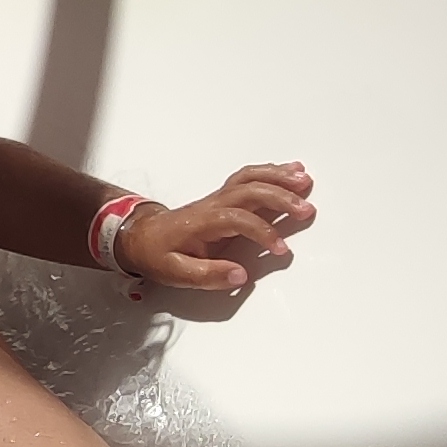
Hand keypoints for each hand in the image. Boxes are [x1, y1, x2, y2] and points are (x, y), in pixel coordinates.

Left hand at [118, 162, 315, 294]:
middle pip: (249, 191)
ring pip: (250, 179)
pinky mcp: (224, 197)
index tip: (280, 248)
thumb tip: (240, 275)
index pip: (237, 219)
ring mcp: (219, 198)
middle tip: (306, 209)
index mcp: (202, 222)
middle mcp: (213, 204)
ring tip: (305, 181)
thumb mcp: (176, 272)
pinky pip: (249, 178)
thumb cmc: (157, 253)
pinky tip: (291, 171)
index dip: (261, 232)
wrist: (139, 236)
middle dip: (279, 197)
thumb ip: (208, 275)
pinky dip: (272, 172)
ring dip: (278, 178)